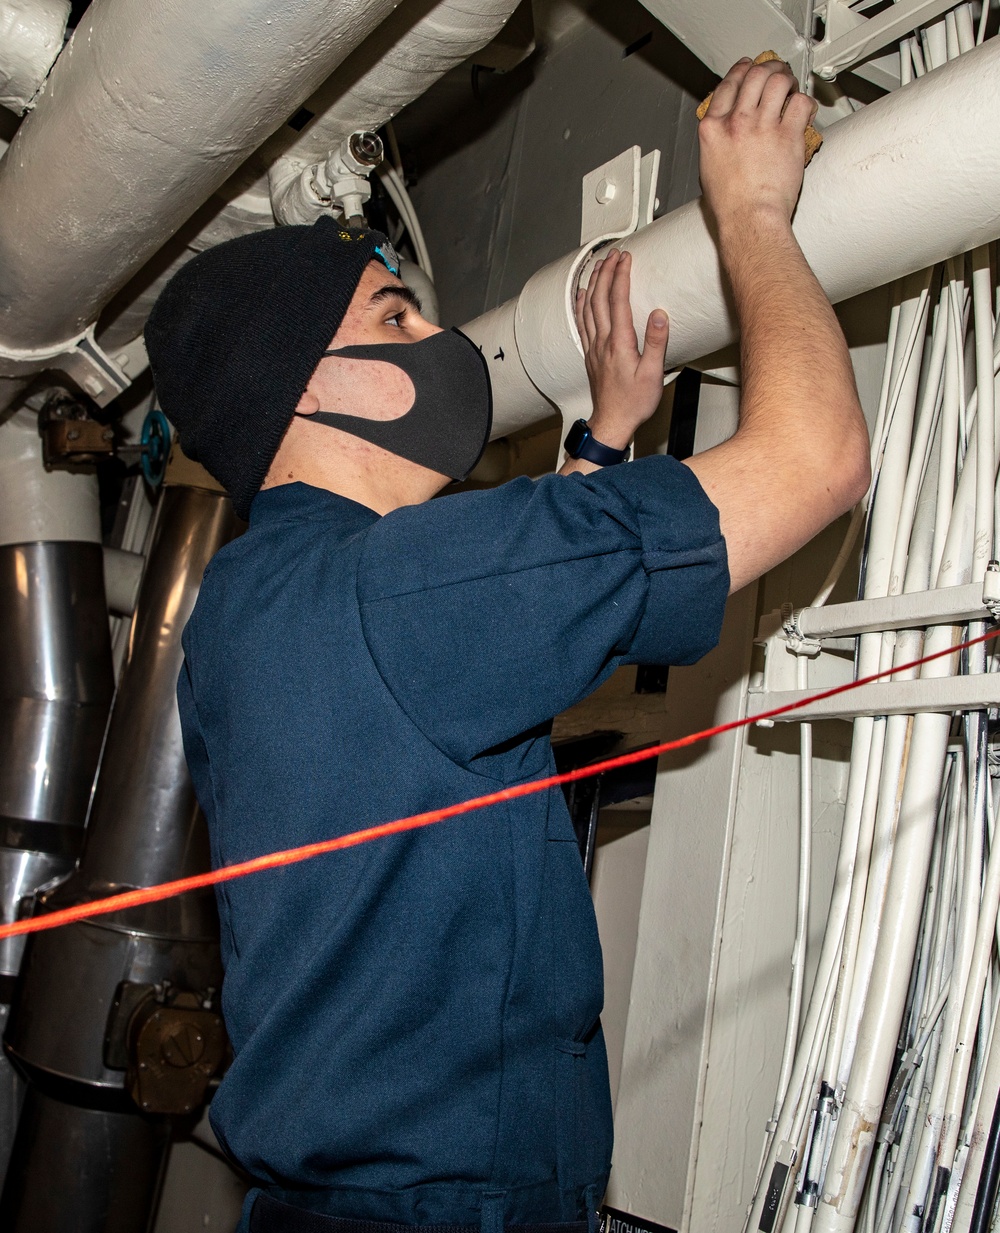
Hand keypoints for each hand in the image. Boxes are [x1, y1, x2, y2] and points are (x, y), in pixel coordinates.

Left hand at [573, 249, 668, 451]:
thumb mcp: (653, 375)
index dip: (621, 276)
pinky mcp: (591, 355)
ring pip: (588, 308)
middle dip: (606, 272)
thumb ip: (656, 343)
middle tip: (613, 254)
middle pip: (600, 299)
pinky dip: (581, 304)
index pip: (618, 300)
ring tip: (598, 265)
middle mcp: (603, 342)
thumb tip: (660, 315)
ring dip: (592, 283)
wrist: (612, 423)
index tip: (626, 258)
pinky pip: (582, 323)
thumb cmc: (634, 403)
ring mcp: (594, 348)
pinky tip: (581, 295)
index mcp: (620, 343)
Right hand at [698, 57, 815, 232]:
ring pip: (778, 81)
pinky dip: (805, 102)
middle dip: (768, 67)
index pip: (728, 85)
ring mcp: (763, 127)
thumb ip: (717, 142)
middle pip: (755, 75)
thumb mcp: (708, 167)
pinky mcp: (788, 135)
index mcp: (714, 129)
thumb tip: (726, 133)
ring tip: (791, 87)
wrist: (749, 219)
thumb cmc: (730, 205)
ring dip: (788, 79)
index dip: (741, 70)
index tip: (747, 67)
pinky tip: (804, 110)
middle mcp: (737, 122)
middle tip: (776, 71)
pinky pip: (801, 103)